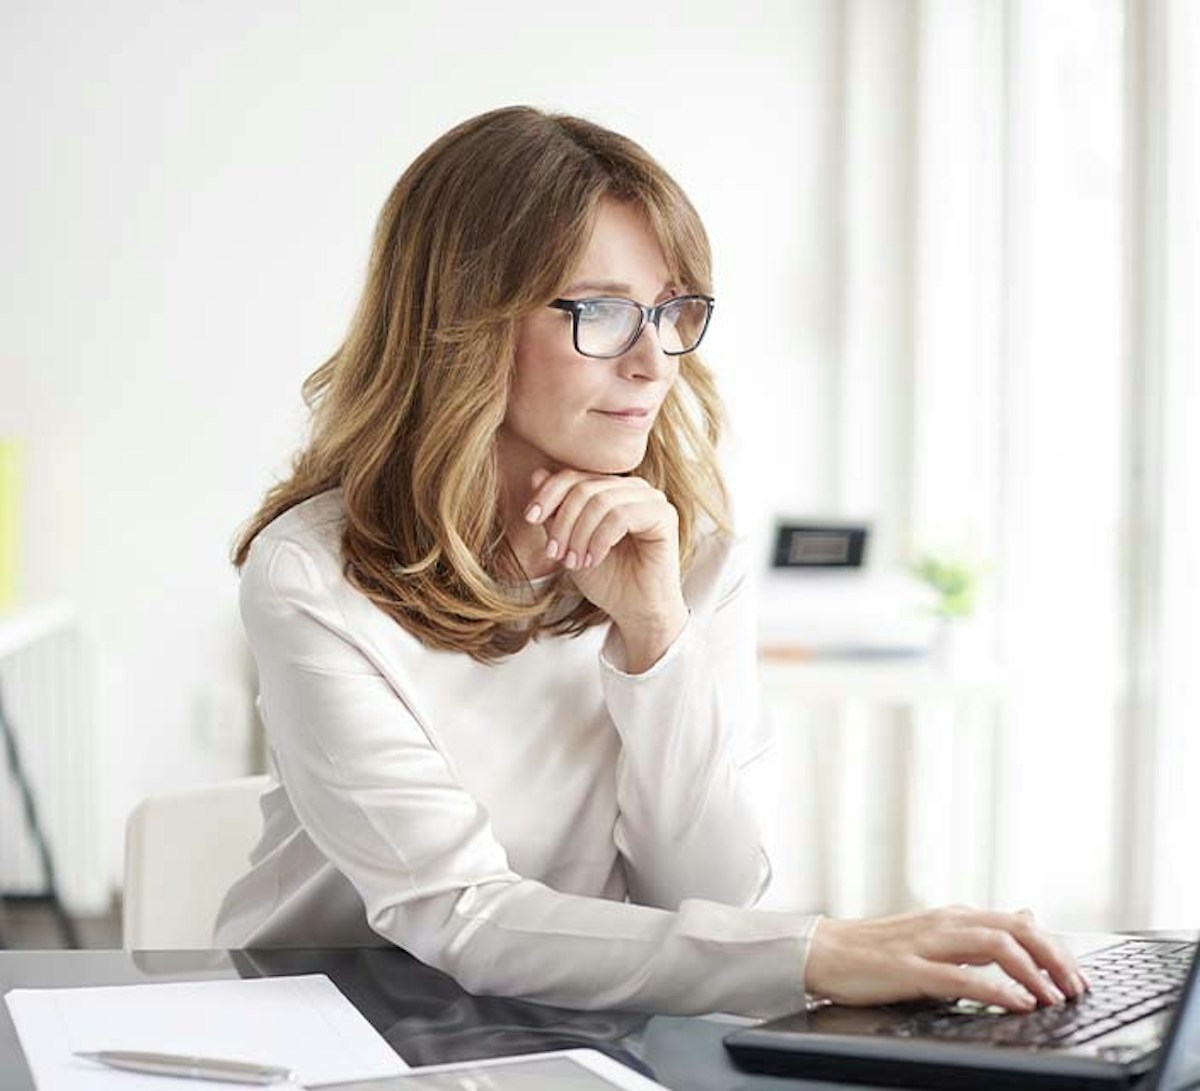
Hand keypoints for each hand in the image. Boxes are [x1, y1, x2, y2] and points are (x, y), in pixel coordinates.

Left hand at [524, 468, 687, 667]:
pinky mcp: (664, 516)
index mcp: (612, 489)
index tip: (530, 519)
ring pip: (601, 500)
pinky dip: (599, 540)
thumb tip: (537, 475)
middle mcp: (633, 488)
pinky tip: (593, 560)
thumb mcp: (569, 543)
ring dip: (579, 534)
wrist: (636, 612)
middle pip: (584, 487)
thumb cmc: (607, 579)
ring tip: (574, 561)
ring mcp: (652, 499)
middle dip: (562, 522)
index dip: (547, 494)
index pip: (573, 476)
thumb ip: (556, 512)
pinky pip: (621, 516)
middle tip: (554, 553)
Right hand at [805, 907, 1088, 1011]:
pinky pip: (960, 977)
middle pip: (1014, 928)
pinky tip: (1016, 1002)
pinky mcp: (909, 969)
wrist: (824, 951)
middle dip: (1054, 957)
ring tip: (1054, 996)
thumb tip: (1026, 915)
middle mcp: (945, 923)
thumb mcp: (935, 933)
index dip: (1054, 947)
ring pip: (994, 945)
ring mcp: (927, 944)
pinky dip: (995, 989)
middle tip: (1077, 986)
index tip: (1077, 974)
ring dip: (1033, 971)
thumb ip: (979, 930)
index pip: (1017, 922)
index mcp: (952, 916)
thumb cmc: (875, 948)